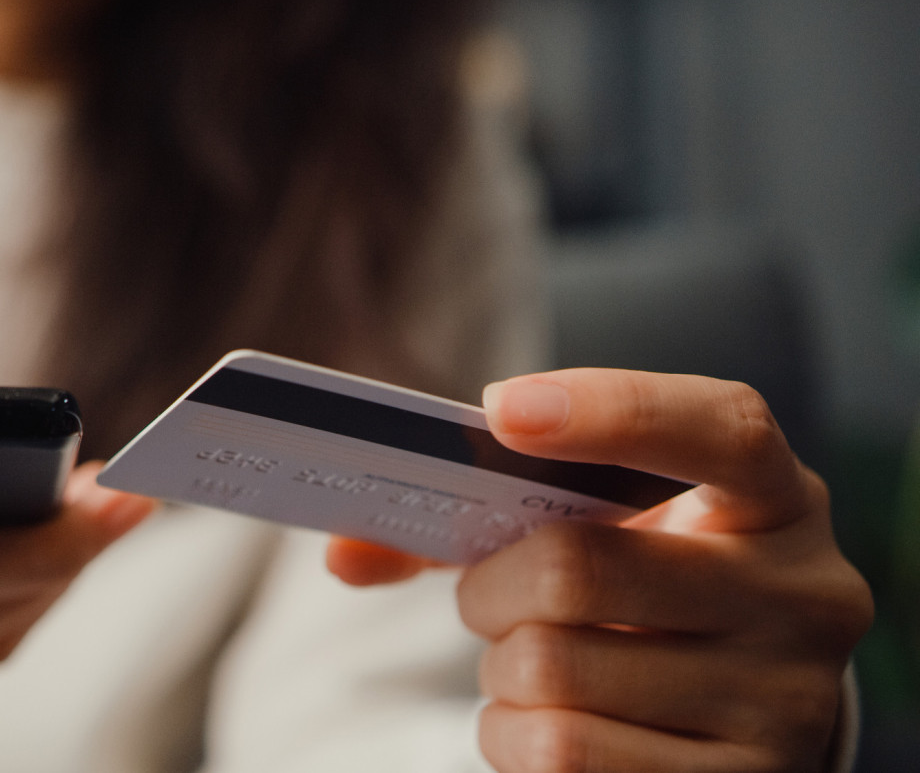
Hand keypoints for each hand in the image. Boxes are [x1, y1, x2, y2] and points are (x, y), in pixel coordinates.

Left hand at [325, 369, 871, 771]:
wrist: (745, 714)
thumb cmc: (647, 592)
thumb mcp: (610, 529)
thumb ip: (483, 513)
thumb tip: (346, 553)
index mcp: (776, 499)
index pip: (721, 429)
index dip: (612, 411)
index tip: (502, 411)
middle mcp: (803, 595)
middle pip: (578, 568)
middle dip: (492, 586)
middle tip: (493, 594)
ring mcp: (781, 701)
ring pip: (551, 671)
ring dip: (501, 669)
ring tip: (538, 662)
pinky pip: (561, 754)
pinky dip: (515, 736)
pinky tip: (550, 720)